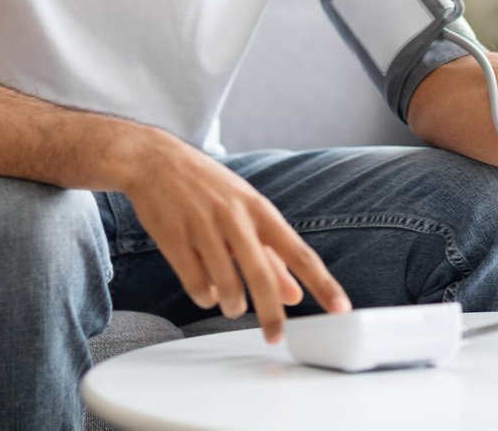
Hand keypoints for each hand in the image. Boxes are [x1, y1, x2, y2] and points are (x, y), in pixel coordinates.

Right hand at [122, 133, 351, 344]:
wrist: (156, 160)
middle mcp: (235, 219)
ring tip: (232, 303)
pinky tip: (205, 289)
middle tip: (276, 337)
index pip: (299, 253)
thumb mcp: (245, 210)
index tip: (341, 309)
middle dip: (271, 314)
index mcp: (259, 211)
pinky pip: (196, 286)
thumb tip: (294, 295)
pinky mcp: (174, 241)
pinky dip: (204, 297)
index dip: (322, 283)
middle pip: (261, 277)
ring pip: (226, 288)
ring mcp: (203, 229)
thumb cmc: (208, 188)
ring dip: (232, 305)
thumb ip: (271, 256)